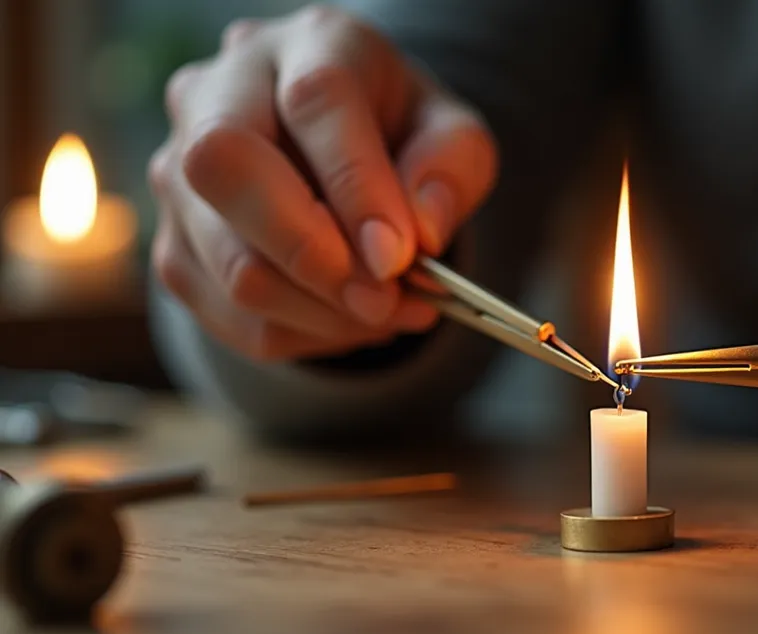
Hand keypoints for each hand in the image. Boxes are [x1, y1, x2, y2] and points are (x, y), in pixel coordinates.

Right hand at [149, 5, 496, 359]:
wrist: (348, 155)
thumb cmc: (404, 138)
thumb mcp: (454, 139)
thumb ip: (449, 173)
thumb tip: (419, 235)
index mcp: (309, 45)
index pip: (315, 102)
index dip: (356, 185)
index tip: (399, 255)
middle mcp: (221, 90)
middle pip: (224, 166)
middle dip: (312, 254)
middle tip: (381, 298)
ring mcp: (179, 168)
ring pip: (226, 259)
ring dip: (317, 310)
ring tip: (388, 314)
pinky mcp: (173, 241)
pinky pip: (225, 312)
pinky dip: (298, 334)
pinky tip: (349, 322)